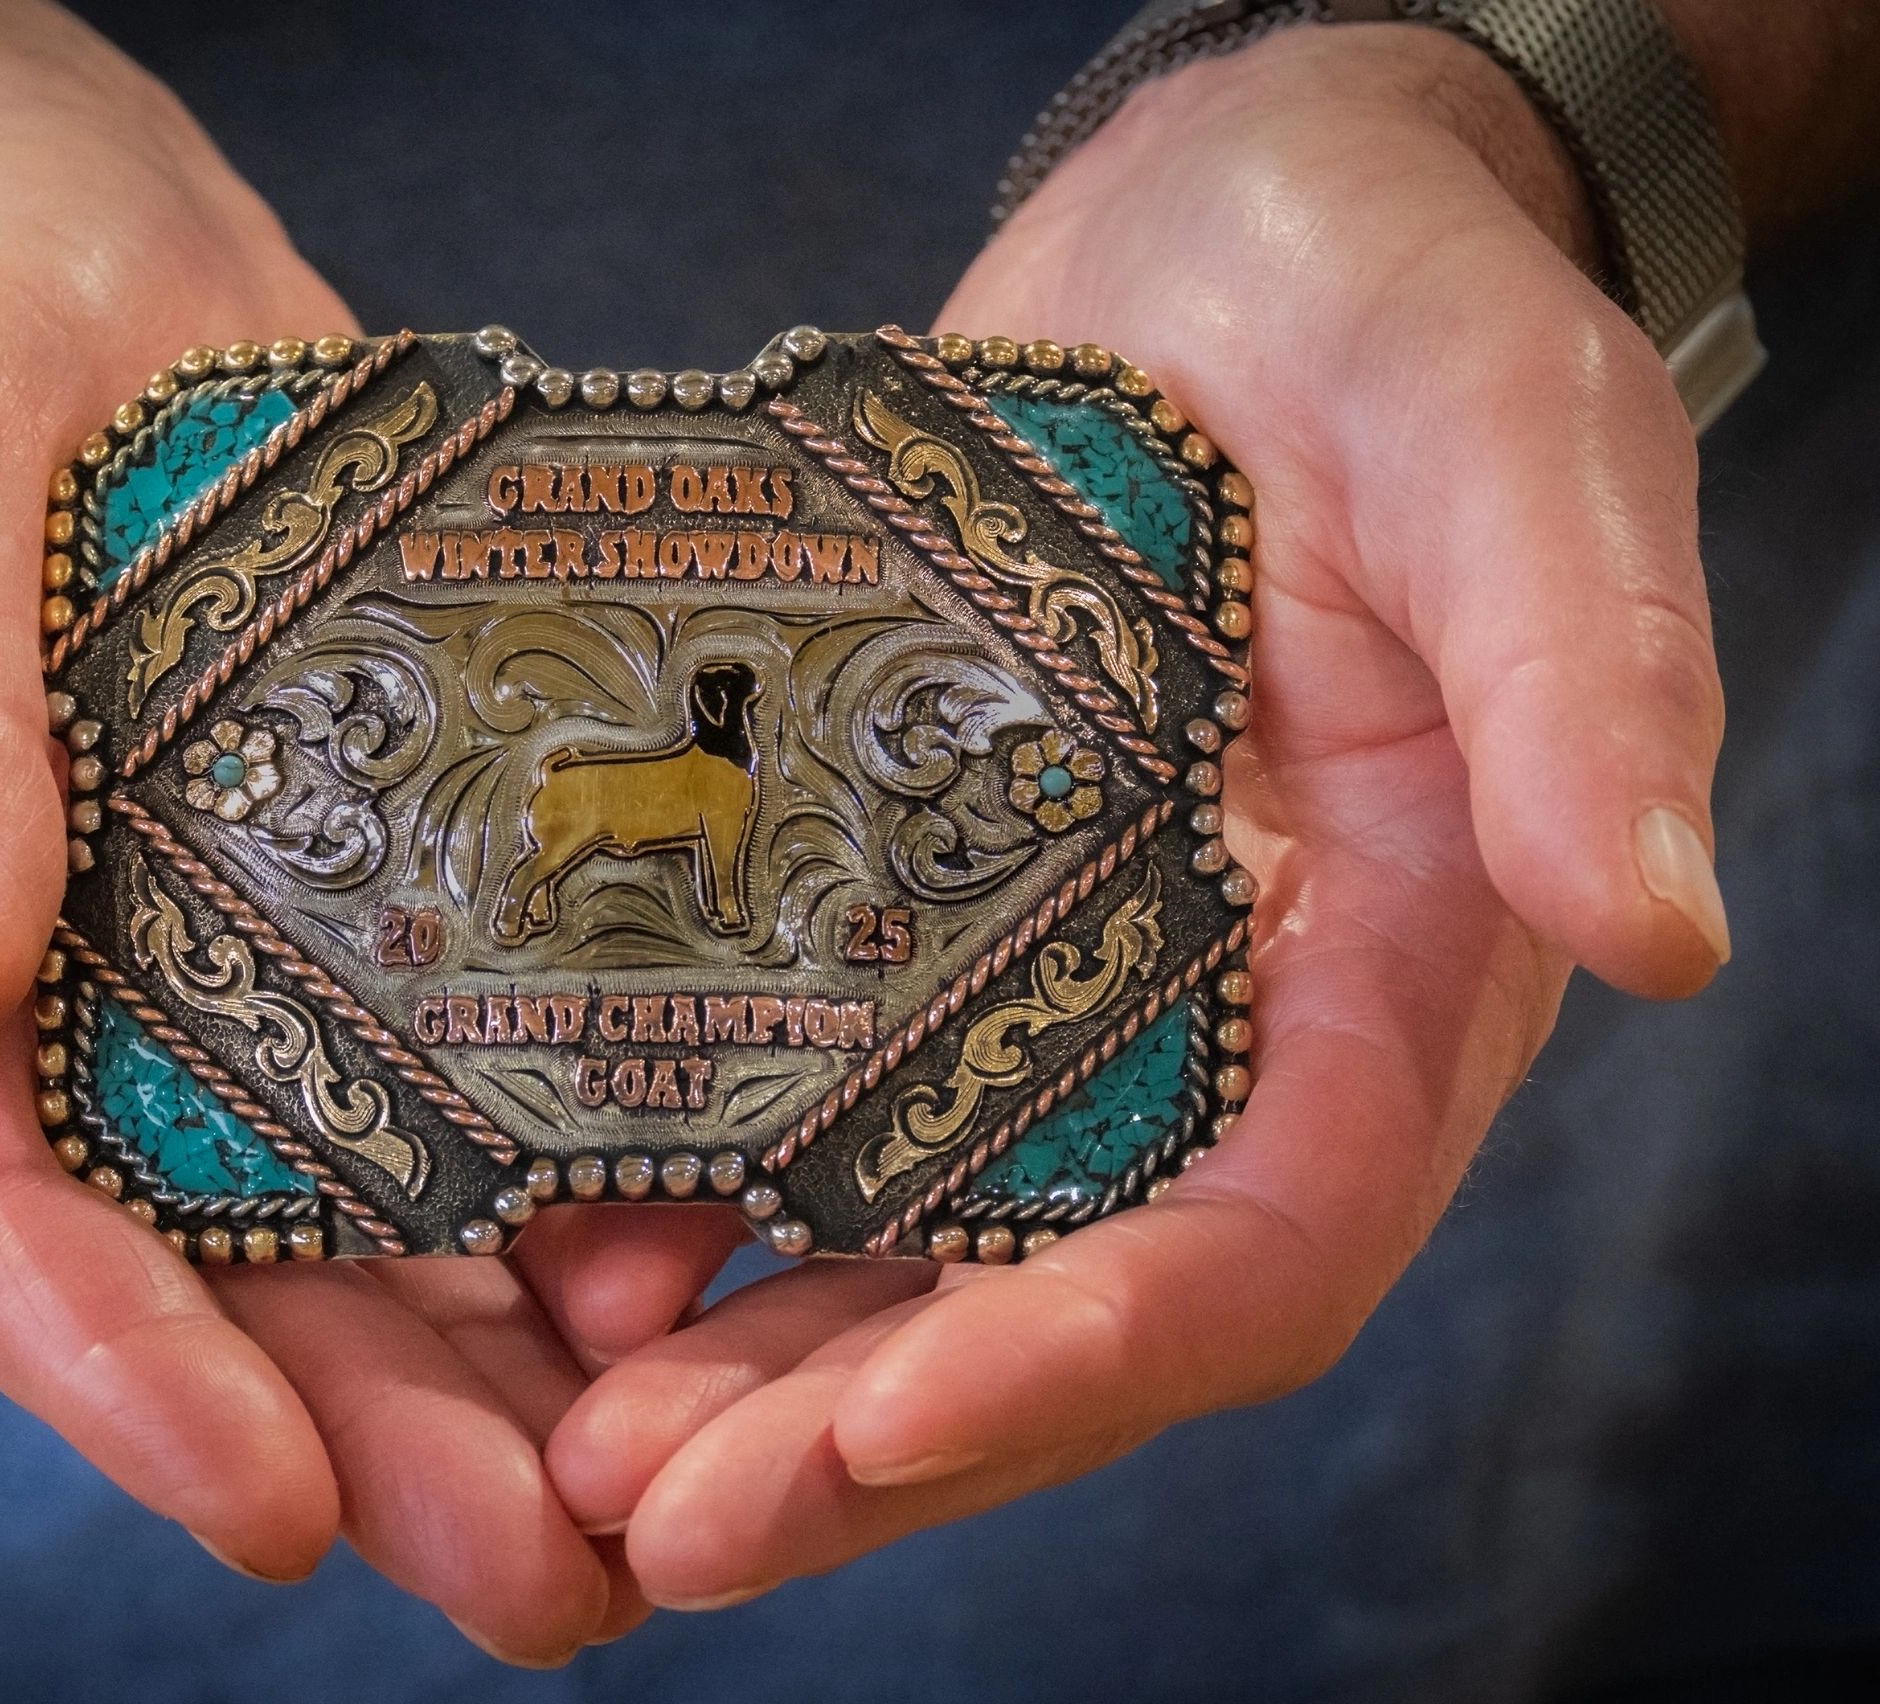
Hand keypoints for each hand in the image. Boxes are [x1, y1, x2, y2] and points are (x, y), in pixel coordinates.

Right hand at [0, 22, 718, 1662]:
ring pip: (351, 1210)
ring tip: (664, 1495)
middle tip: (554, 1579)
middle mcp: (62, 983)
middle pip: (206, 1265)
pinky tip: (697, 1258)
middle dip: (371, 1441)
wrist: (63, 237)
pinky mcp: (351, 878)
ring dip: (493, 1373)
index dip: (118, 1369)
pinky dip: (560, 1178)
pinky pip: (452, 1066)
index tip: (271, 1508)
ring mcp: (212, 944)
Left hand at [545, 21, 1729, 1605]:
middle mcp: (1219, 1032)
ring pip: (905, 1253)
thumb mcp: (1510, 440)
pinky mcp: (915, 916)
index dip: (1087, 1354)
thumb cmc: (1398, 312)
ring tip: (574, 1456)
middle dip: (861, 1440)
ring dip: (747, 1381)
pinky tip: (543, 1244)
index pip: (1260, 1245)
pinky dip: (687, 1203)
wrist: (1221, 230)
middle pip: (1048, 1310)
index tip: (884, 1420)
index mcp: (1391, 978)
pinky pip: (801, 1107)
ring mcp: (1052, 989)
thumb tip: (1653, 923)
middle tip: (646, 1527)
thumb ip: (1580, 670)